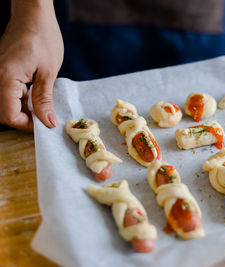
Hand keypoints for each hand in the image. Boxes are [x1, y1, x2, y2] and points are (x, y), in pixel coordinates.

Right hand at [0, 0, 62, 130]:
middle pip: (5, 111)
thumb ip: (44, 99)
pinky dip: (20, 98)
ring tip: (43, 106)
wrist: (33, 14)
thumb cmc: (42, 38)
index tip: (45, 125)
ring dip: (23, 109)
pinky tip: (35, 95)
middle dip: (25, 119)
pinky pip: (7, 91)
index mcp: (6, 79)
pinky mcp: (1, 70)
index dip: (27, 125)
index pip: (9, 116)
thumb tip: (48, 122)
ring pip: (6, 103)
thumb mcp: (48, 72)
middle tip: (45, 118)